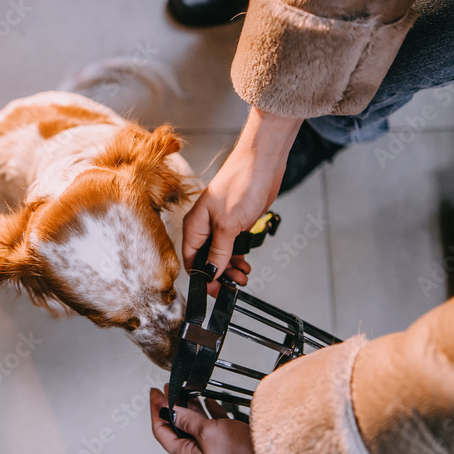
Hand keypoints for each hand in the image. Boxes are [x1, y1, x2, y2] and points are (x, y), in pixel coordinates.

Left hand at [149, 386, 272, 453]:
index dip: (156, 410)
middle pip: (178, 428)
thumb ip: (188, 419)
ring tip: (185, 391)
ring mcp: (214, 451)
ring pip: (196, 426)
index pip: (162, 431)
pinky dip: (209, 412)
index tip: (154, 393)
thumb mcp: (209, 432)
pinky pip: (214, 426)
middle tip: (168, 388)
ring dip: (190, 408)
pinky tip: (208, 401)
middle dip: (172, 406)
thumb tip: (171, 410)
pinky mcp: (229, 446)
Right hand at [182, 109, 301, 286]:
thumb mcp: (227, 225)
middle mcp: (204, 227)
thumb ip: (219, 251)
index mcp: (194, 226)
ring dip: (231, 268)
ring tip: (243, 275)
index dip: (202, 278)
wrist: (262, 162)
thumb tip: (211, 272)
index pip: (191, 260)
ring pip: (221, 255)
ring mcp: (221, 224)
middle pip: (206, 260)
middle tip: (233, 286)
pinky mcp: (236, 222)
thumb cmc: (240, 183)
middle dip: (219, 275)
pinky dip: (239, 257)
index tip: (215, 290)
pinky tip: (245, 264)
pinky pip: (233, 246)